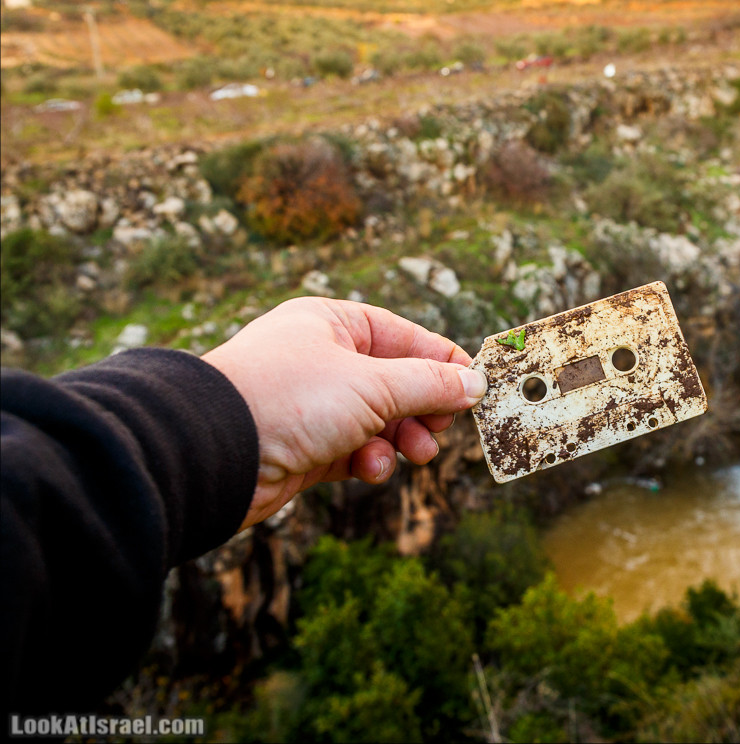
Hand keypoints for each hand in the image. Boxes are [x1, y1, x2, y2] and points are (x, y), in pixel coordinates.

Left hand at [200, 297, 486, 530]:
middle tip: (443, 430)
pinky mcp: (302, 447)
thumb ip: (428, 385)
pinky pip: (353, 450)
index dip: (441, 362)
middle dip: (422, 409)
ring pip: (377, 420)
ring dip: (400, 440)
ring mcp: (310, 404)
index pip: (403, 336)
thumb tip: (474, 384)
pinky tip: (369, 469)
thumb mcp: (373, 385)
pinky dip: (368, 460)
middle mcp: (319, 358)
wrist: (211, 454)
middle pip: (394, 381)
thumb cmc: (288, 398)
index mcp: (331, 323)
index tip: (475, 388)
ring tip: (414, 454)